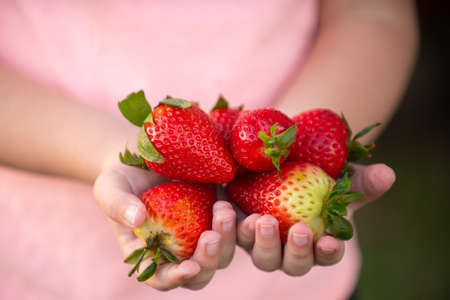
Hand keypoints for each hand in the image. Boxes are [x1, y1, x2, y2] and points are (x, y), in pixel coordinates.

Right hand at [93, 162, 235, 289]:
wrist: (147, 157)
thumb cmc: (123, 177)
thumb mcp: (110, 187)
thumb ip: (118, 204)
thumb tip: (137, 219)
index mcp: (149, 253)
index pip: (161, 277)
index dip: (175, 278)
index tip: (189, 268)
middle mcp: (178, 250)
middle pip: (200, 273)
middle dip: (208, 260)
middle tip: (210, 235)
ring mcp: (200, 233)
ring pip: (222, 253)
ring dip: (227, 239)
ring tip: (223, 209)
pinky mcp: (217, 215)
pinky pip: (236, 229)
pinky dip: (243, 225)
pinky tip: (247, 210)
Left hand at [235, 163, 394, 275]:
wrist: (276, 163)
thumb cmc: (313, 175)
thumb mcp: (337, 175)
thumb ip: (360, 179)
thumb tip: (388, 174)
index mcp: (316, 241)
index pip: (327, 255)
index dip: (328, 252)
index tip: (330, 241)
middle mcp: (288, 249)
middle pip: (291, 264)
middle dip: (295, 252)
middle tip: (297, 230)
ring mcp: (260, 242)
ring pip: (260, 256)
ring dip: (260, 242)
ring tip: (259, 219)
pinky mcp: (236, 230)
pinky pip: (230, 239)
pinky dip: (228, 229)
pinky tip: (226, 209)